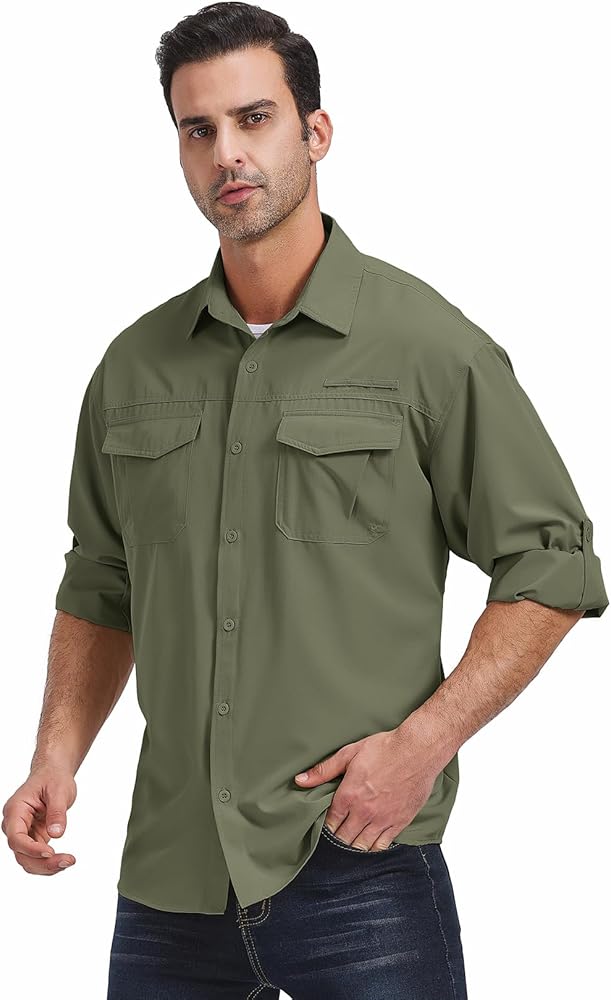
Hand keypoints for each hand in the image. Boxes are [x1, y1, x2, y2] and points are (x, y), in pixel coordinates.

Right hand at [2, 766, 76, 874]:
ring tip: (68, 861)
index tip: (50, 852)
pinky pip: (36, 856)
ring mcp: (23, 833)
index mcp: (16, 810)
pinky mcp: (33, 838)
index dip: (30, 849)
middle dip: (42, 862)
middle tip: (67, 861)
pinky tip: (64, 861)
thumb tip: (56, 833)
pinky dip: (49, 862)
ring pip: (27, 859)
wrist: (53, 773)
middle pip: (20, 853)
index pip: (16, 837)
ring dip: (46, 866)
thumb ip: (57, 812)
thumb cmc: (53, 778)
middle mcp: (15, 824)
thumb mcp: (59, 790)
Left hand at [294, 726, 441, 850]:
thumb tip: (300, 780)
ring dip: (355, 842)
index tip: (330, 821)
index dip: (328, 824)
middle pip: (344, 837)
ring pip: (362, 845)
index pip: (331, 822)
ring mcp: (383, 819)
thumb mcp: (349, 753)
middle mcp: (364, 812)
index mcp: (349, 795)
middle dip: (339, 835)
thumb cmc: (385, 748)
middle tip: (340, 828)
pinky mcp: (400, 822)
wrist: (417, 750)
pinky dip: (374, 845)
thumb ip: (324, 770)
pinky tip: (372, 838)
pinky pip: (382, 845)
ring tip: (354, 835)